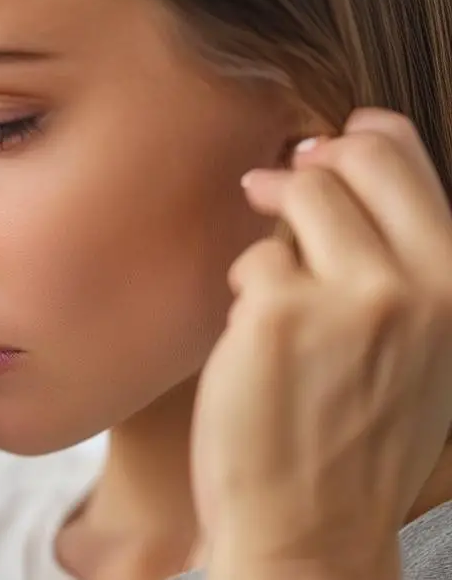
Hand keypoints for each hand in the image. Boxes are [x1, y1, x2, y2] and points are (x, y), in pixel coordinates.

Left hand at [191, 109, 451, 578]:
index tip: (324, 149)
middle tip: (275, 187)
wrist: (313, 526)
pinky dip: (244, 289)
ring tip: (271, 287)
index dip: (356, 138)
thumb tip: (334, 151)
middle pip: (349, 158)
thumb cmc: (358, 432)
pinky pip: (251, 259)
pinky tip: (253, 336)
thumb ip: (396, 253)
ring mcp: (350, 296)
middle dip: (307, 166)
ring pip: (294, 198)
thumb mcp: (419, 342)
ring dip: (273, 234)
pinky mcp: (277, 314)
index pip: (405, 156)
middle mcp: (419, 283)